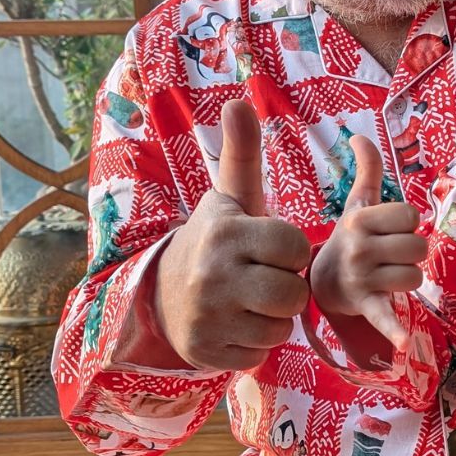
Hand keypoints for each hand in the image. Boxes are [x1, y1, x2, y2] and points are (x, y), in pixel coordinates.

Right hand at [151, 98, 310, 370]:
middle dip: (288, 289)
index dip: (292, 250)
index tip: (273, 249)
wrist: (160, 295)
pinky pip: (260, 354)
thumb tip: (239, 101)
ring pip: (281, 327)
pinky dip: (256, 344)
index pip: (294, 246)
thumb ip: (242, 154)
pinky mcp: (207, 352)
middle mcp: (214, 275)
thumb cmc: (214, 242)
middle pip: (293, 293)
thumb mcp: (227, 199)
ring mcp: (209, 317)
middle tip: (267, 280)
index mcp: (225, 233)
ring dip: (275, 318)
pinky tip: (238, 325)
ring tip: (253, 302)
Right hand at [308, 135, 426, 350]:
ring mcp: (361, 278)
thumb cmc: (348, 241)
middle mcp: (359, 247)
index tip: (389, 231)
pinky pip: (384, 316)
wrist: (317, 285)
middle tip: (390, 257)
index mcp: (360, 220)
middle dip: (412, 253)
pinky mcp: (364, 305)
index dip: (407, 224)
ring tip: (385, 278)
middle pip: (419, 247)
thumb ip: (366, 171)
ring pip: (414, 278)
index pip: (410, 215)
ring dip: (407, 280)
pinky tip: (402, 343)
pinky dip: (393, 330)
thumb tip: (360, 135)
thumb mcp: (354, 206)